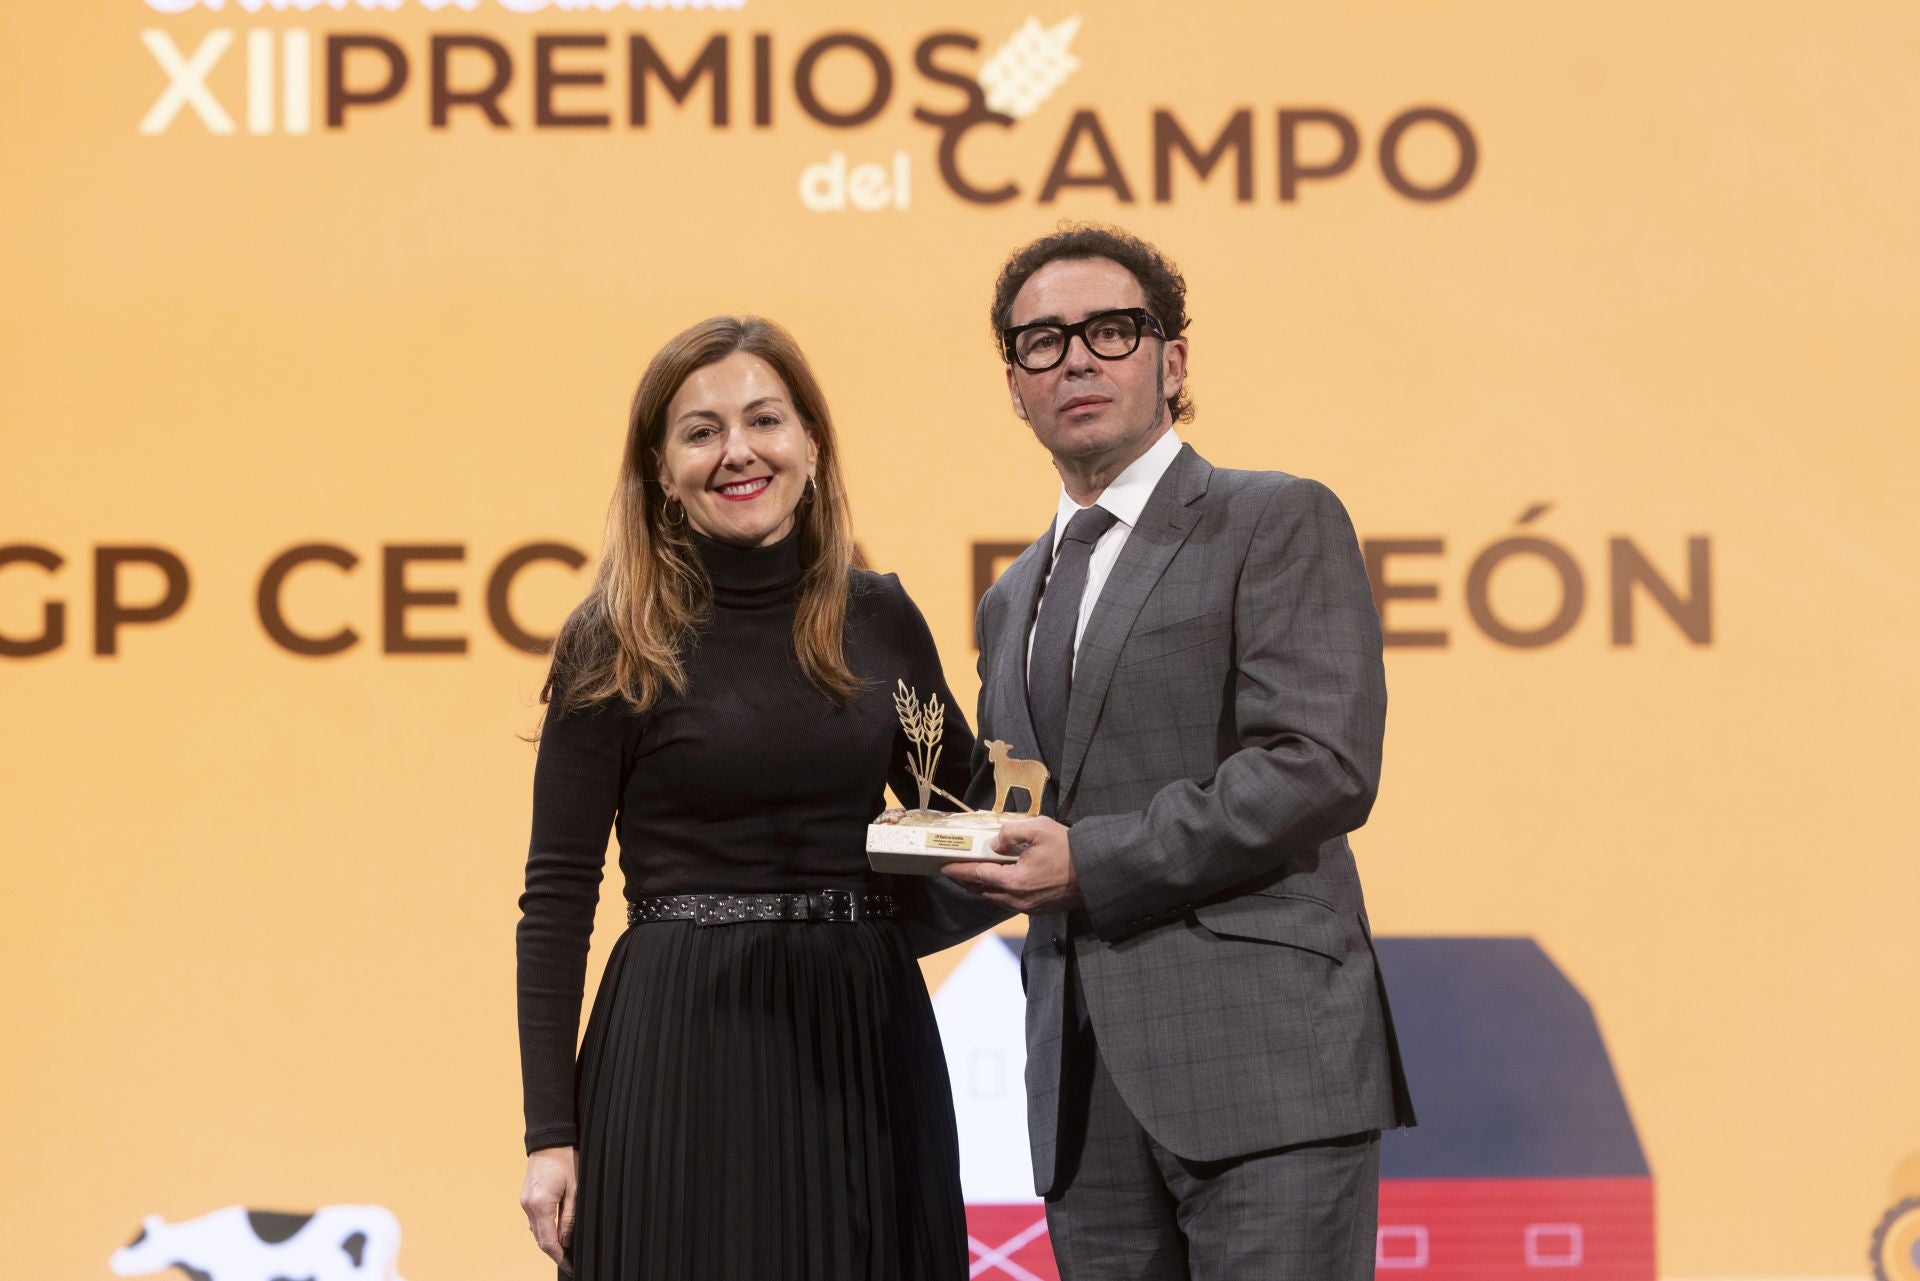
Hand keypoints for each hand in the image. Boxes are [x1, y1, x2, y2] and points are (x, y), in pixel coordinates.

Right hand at [520, 1146, 576, 1271]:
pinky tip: (556, 1231)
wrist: (550, 1140)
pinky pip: (534, 1220)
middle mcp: (528, 1205)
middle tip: (570, 1260)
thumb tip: (567, 1241)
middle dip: (555, 1252)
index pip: (548, 1241)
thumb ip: (570, 1217)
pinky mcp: (525, 1198)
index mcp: (541, 1204)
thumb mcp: (575, 1189)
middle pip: (540, 1239)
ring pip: (536, 1231)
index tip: (570, 1265)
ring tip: (566, 1249)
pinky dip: (544, 1229)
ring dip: (549, 1241)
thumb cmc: (566, 1160)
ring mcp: (524, 1202)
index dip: (559, 1257)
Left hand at [941, 816, 1081, 913]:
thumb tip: (995, 844)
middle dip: (966, 880)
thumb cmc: (1070, 849)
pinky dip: (998, 892)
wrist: (1097, 871)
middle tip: (954, 869)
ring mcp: (1029, 907)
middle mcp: (1018, 900)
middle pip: (983, 891)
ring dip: (982, 887)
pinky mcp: (1039, 909)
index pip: (977, 876)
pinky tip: (999, 882)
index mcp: (1014, 881)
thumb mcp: (1039, 829)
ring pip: (996, 899)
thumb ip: (1010, 833)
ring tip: (973, 875)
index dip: (958, 871)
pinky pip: (1010, 902)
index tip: (943, 867)